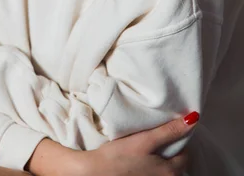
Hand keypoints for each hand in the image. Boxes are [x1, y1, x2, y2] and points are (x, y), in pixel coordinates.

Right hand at [72, 114, 196, 175]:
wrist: (96, 172)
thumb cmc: (120, 156)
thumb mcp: (146, 140)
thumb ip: (170, 131)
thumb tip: (193, 118)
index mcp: (170, 172)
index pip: (185, 155)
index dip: (179, 140)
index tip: (170, 129)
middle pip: (176, 164)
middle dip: (171, 150)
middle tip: (159, 135)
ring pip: (164, 169)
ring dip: (160, 158)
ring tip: (149, 145)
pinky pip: (153, 173)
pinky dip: (151, 165)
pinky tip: (140, 157)